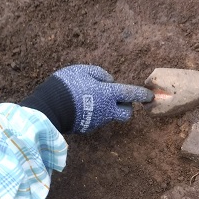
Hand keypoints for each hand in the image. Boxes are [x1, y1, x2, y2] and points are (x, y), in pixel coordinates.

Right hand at [21, 64, 153, 133]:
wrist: (49, 109)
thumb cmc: (66, 86)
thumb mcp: (82, 71)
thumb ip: (99, 74)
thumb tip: (110, 80)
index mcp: (108, 94)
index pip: (131, 94)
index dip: (142, 94)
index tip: (149, 96)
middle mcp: (107, 110)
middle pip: (126, 113)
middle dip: (126, 107)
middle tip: (117, 100)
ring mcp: (98, 121)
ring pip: (109, 116)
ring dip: (105, 109)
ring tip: (89, 99)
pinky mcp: (88, 128)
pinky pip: (95, 120)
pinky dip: (93, 113)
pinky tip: (80, 107)